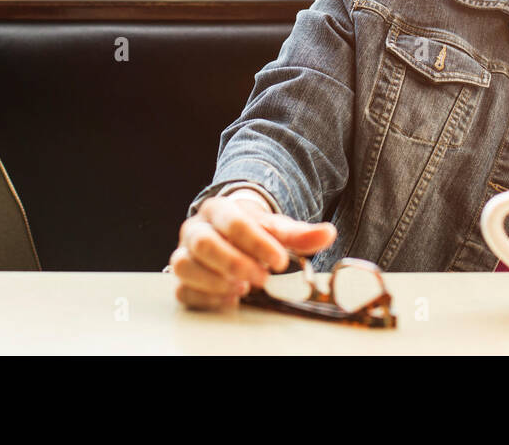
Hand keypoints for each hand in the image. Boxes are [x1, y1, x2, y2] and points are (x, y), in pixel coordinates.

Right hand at [171, 195, 336, 310]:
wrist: (231, 235)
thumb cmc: (253, 232)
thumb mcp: (277, 229)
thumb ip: (300, 234)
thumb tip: (328, 234)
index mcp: (218, 210)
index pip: (233, 221)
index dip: (257, 243)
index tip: (280, 261)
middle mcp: (195, 229)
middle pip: (204, 243)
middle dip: (234, 263)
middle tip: (262, 279)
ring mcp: (184, 253)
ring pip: (185, 265)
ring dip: (215, 281)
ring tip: (243, 289)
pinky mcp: (181, 278)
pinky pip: (182, 290)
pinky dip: (205, 298)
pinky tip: (230, 299)